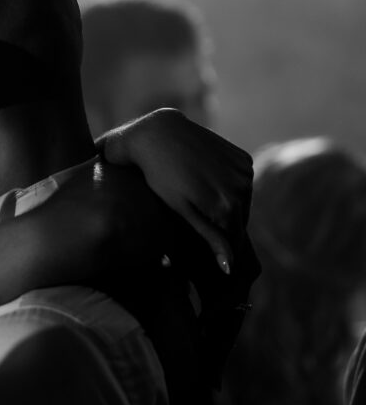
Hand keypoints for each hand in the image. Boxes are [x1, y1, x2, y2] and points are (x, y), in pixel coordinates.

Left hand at [96, 108, 253, 273]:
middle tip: (195, 216)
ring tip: (198, 197)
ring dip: (227, 204)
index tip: (200, 241)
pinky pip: (242, 182)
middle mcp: (243, 187)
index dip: (217, 243)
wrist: (158, 135)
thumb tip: (229, 269)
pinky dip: (230, 186)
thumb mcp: (182, 211)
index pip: (232, 238)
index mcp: (228, 205)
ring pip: (243, 201)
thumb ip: (209, 238)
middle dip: (222, 223)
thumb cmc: (161, 178)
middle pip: (239, 220)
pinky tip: (207, 181)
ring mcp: (245, 170)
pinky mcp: (244, 157)